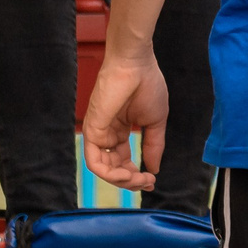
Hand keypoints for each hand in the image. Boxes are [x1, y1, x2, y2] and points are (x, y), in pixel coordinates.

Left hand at [80, 52, 168, 192]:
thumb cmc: (147, 86)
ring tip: (138, 179)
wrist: (135, 66)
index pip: (123, 161)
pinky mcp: (92, 131)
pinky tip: (125, 175)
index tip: (151, 180)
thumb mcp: (156, 122)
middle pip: (114, 168)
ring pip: (103, 169)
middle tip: (146, 182)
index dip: (136, 174)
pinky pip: (94, 161)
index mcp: (121, 131)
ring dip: (121, 180)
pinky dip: (108, 174)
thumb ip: (153, 146)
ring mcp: (98, 133)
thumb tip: (154, 169)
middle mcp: (107, 134)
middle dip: (131, 180)